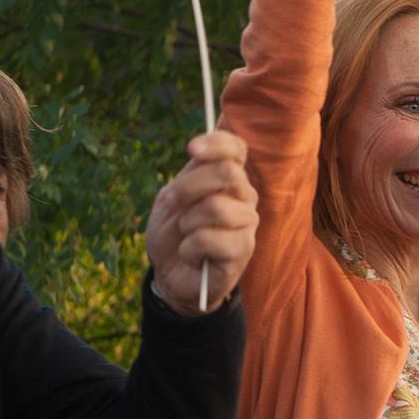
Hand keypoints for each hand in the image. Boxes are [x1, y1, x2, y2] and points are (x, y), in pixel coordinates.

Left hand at [147, 131, 257, 312]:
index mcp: (229, 179)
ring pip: (216, 207)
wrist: (171, 275)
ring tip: (186, 235)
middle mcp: (244, 197)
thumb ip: (190, 175)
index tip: (191, 149)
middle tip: (172, 203)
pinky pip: (209, 238)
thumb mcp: (172, 198)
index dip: (216, 143)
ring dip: (188, 222)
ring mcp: (247, 223)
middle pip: (227, 173)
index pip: (236, 149)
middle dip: (188, 186)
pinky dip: (190, 248)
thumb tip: (199, 151)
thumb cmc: (174, 234)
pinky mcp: (243, 250)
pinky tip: (192, 255)